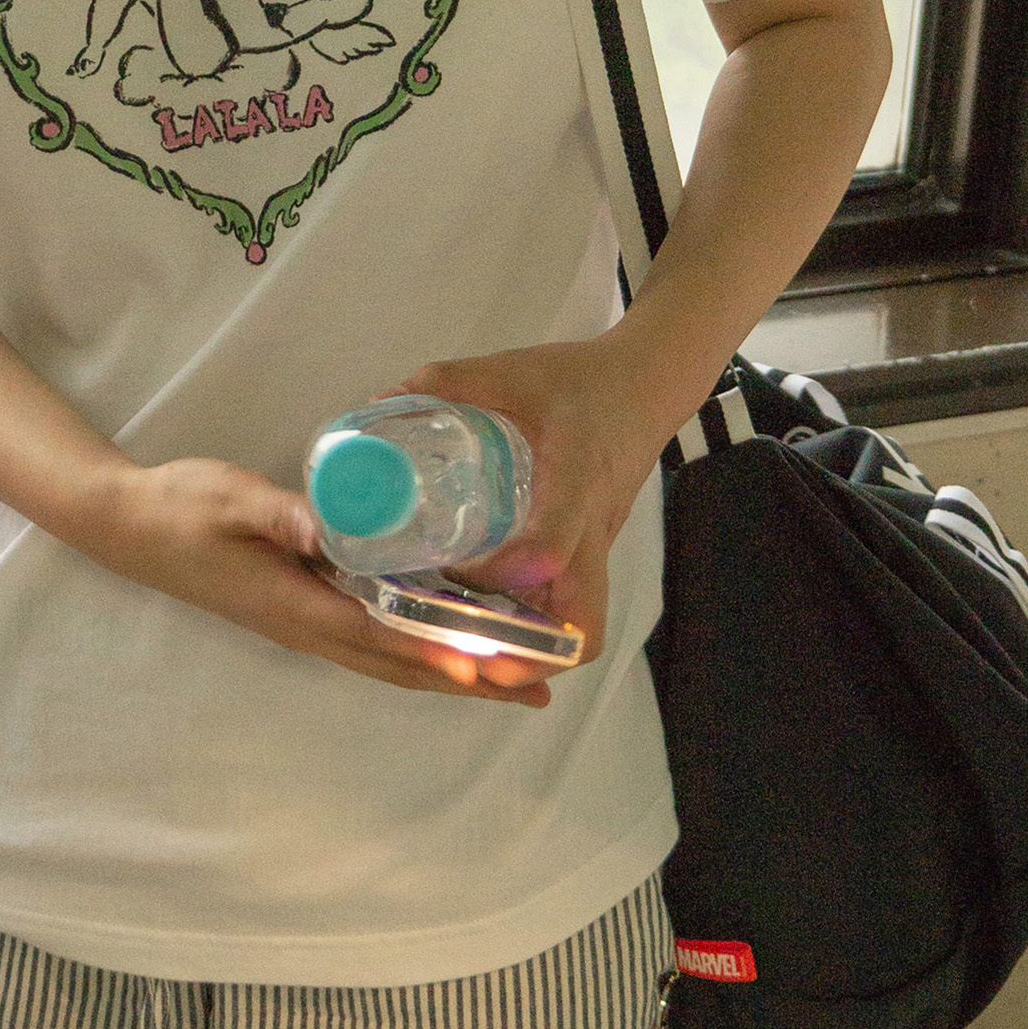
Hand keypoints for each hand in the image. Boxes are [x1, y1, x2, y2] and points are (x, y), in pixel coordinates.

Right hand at [78, 456, 561, 704]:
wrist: (132, 527)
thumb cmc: (182, 506)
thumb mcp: (233, 499)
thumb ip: (286, 515)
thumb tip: (338, 531)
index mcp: (294, 604)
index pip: (379, 638)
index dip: (437, 655)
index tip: (493, 667)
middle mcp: (306, 627)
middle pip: (399, 667)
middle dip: (469, 680)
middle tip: (537, 686)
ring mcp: (305, 625)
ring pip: (390, 663)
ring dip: (453, 675)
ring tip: (515, 681)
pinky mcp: (304, 612)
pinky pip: (375, 645)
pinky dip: (421, 655)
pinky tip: (451, 646)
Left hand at [383, 335, 676, 666]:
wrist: (648, 385)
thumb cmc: (582, 378)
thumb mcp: (513, 371)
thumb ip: (449, 382)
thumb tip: (379, 399)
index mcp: (573, 482)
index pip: (547, 551)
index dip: (497, 576)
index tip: (453, 570)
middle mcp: (590, 529)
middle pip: (580, 624)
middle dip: (527, 657)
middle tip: (466, 657)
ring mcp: (597, 547)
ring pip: (581, 627)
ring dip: (532, 652)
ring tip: (470, 647)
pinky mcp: (593, 552)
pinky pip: (573, 607)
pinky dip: (538, 627)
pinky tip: (489, 614)